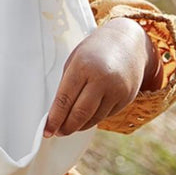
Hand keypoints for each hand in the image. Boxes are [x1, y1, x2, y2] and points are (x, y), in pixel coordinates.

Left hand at [44, 17, 159, 137]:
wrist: (128, 42)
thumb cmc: (95, 50)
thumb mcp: (76, 59)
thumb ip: (68, 83)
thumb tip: (59, 110)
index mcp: (82, 66)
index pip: (65, 99)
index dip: (55, 118)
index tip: (47, 130)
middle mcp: (101, 79)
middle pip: (80, 113)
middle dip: (66, 126)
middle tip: (57, 132)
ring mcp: (116, 90)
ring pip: (94, 118)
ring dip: (80, 126)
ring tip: (69, 127)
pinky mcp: (127, 98)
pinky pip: (106, 115)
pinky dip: (94, 119)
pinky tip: (86, 119)